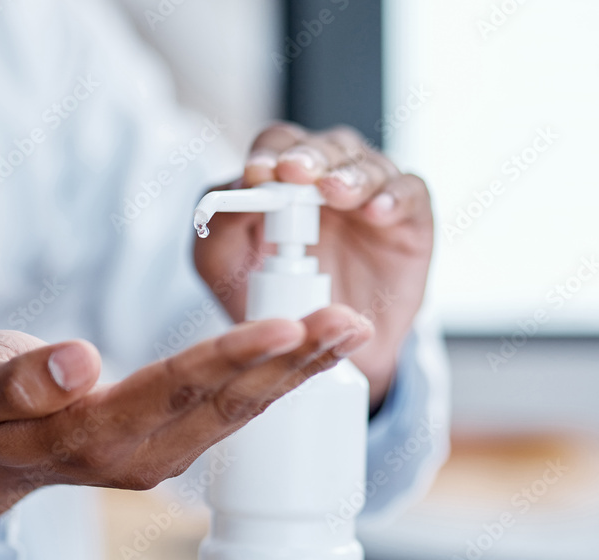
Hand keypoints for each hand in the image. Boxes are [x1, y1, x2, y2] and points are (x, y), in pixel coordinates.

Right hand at [0, 310, 371, 553]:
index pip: (172, 388)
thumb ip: (21, 379)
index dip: (230, 356)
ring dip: (296, 371)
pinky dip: (272, 379)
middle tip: (350, 321)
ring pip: (238, 411)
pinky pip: (230, 413)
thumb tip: (79, 360)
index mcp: (86, 433)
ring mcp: (157, 457)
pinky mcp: (169, 447)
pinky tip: (307, 352)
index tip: (285, 326)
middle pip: (225, 404)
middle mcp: (135, 455)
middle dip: (291, 361)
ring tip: (348, 330)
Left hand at [193, 122, 433, 409]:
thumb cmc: (268, 296)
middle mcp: (328, 178)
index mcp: (282, 180)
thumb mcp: (224, 267)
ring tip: (336, 193)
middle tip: (297, 172)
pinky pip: (409, 193)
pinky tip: (377, 212)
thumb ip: (219, 227)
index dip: (269, 152)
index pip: (278, 144)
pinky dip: (394, 197)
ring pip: (367, 164)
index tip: (257, 173)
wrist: (320, 347)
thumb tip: (236, 189)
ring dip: (350, 175)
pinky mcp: (408, 218)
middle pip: (324, 147)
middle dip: (309, 157)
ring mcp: (370, 195)